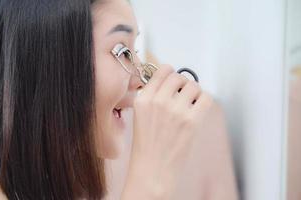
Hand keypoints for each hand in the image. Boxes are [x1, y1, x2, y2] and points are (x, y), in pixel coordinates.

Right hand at [121, 64, 212, 199]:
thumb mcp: (140, 116)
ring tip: (190, 104)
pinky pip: (206, 98)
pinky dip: (204, 101)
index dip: (171, 74)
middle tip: (183, 95)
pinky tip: (197, 110)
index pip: (163, 70)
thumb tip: (173, 82)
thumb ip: (152, 97)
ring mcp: (174, 110)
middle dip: (183, 84)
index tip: (174, 82)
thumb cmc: (147, 146)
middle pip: (179, 76)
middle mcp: (157, 101)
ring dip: (194, 93)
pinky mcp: (190, 121)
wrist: (152, 170)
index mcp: (143, 99)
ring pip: (193, 85)